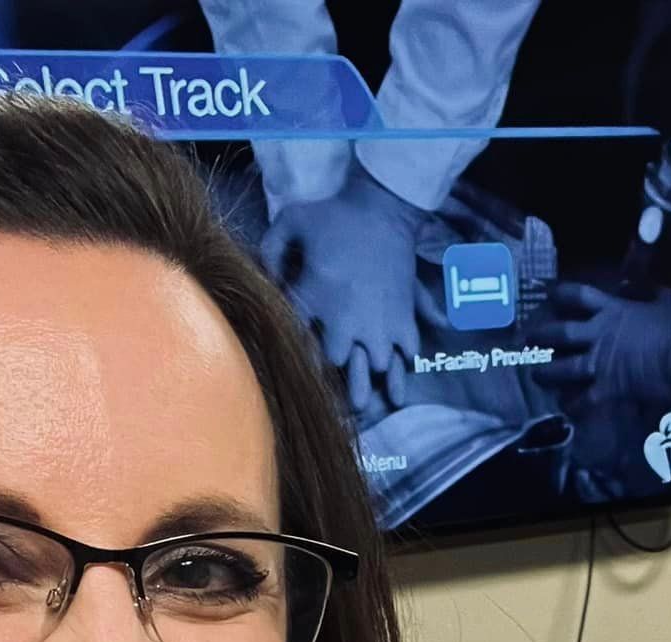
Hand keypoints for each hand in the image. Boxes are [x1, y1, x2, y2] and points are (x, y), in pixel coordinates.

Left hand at [260, 162, 425, 411]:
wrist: (382, 207)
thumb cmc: (334, 213)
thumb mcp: (291, 221)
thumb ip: (270, 251)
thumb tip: (263, 279)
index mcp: (316, 300)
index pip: (302, 344)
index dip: (302, 364)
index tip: (301, 378)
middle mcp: (348, 321)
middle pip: (342, 367)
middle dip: (341, 384)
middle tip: (341, 405)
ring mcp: (379, 323)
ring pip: (376, 369)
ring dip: (373, 384)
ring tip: (371, 405)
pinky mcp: (404, 318)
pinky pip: (407, 353)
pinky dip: (403, 365)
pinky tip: (398, 375)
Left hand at [530, 283, 670, 405]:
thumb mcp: (664, 301)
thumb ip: (652, 294)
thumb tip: (654, 288)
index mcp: (611, 310)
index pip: (578, 295)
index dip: (561, 293)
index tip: (549, 293)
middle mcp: (597, 335)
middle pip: (561, 334)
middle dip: (542, 335)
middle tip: (530, 339)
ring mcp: (599, 363)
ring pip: (563, 369)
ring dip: (546, 374)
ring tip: (536, 377)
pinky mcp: (606, 388)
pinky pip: (583, 400)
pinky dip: (574, 405)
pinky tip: (566, 408)